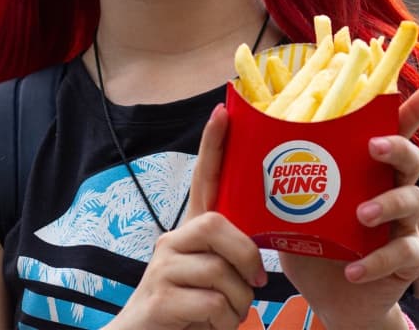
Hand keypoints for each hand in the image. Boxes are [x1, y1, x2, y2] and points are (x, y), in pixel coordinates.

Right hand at [110, 105, 267, 329]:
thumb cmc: (190, 313)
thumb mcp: (214, 280)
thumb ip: (229, 260)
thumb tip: (259, 263)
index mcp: (190, 234)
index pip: (202, 181)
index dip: (212, 146)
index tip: (222, 111)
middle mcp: (171, 241)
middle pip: (218, 225)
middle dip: (246, 257)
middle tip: (255, 285)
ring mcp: (161, 268)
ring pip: (222, 272)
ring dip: (238, 303)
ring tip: (226, 316)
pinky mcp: (159, 298)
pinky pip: (213, 302)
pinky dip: (224, 321)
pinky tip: (210, 325)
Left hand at [279, 78, 418, 328]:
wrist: (330, 297)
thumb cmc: (314, 241)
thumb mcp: (293, 205)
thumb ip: (278, 175)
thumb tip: (236, 130)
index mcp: (367, 168)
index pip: (395, 130)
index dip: (417, 106)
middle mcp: (391, 188)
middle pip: (411, 157)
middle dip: (397, 147)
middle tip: (373, 147)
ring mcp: (404, 224)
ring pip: (413, 200)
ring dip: (387, 203)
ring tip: (361, 215)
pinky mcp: (408, 259)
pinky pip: (403, 253)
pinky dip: (376, 261)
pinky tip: (353, 269)